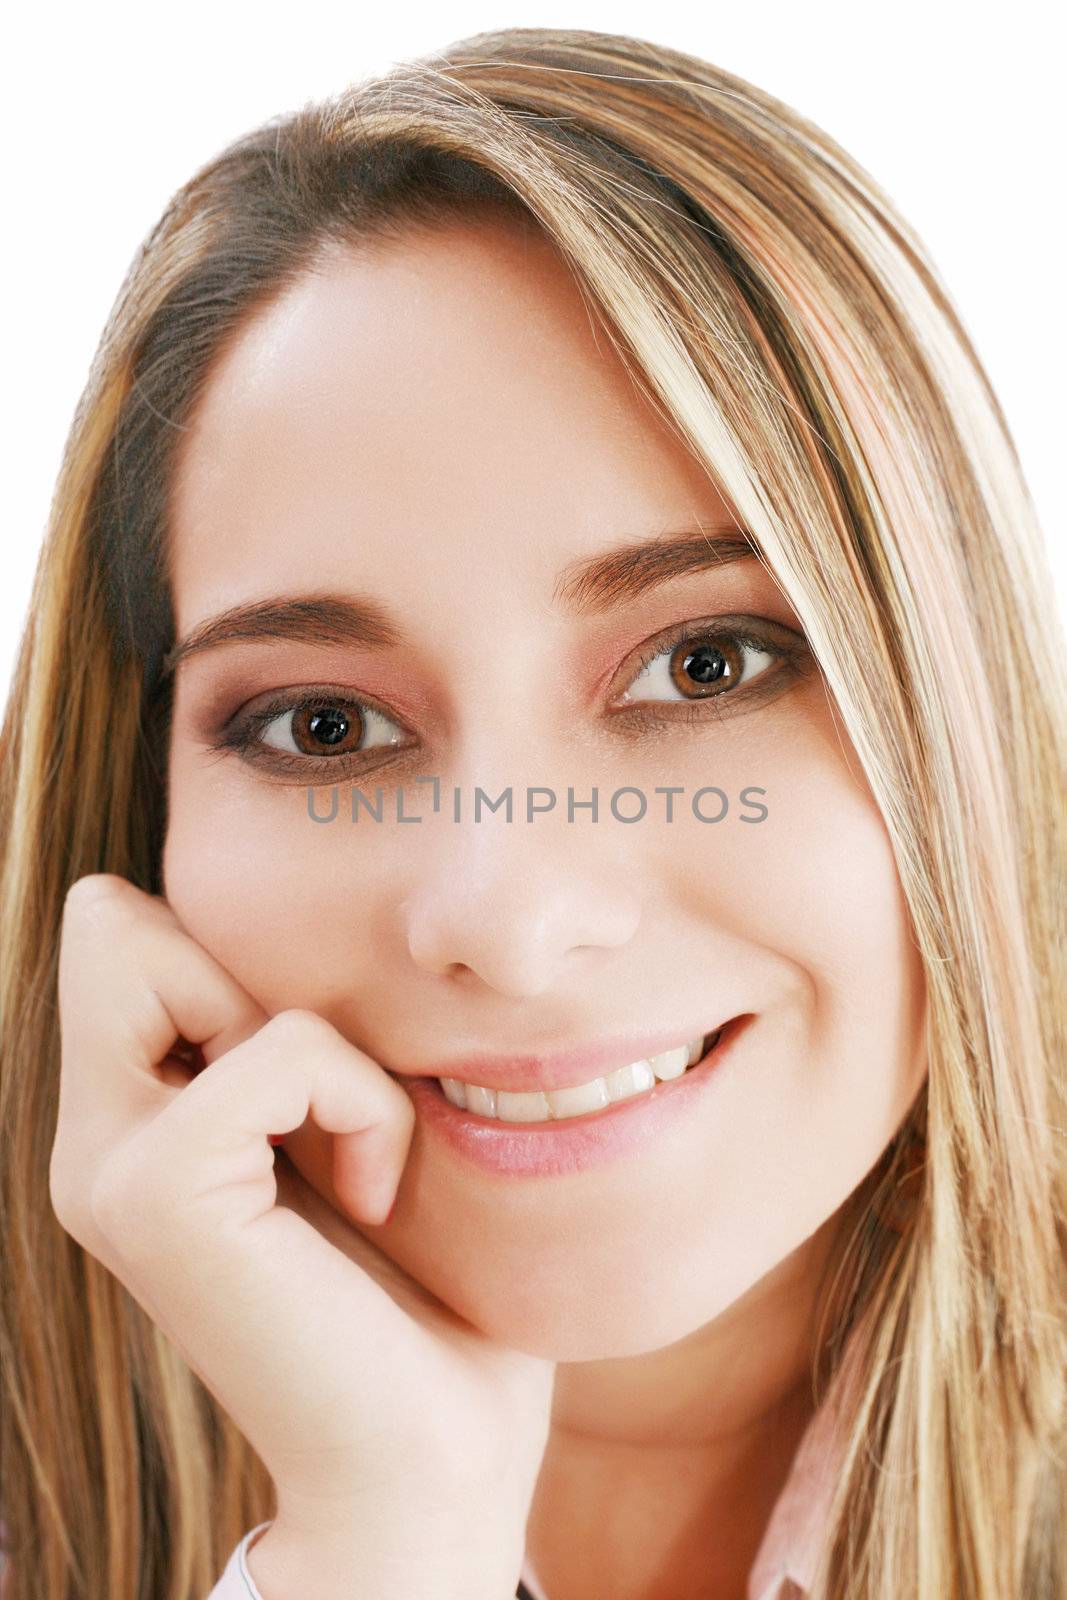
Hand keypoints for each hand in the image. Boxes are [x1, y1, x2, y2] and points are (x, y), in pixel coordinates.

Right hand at [48, 874, 555, 1575]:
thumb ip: (287, 1041)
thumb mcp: (338, 1126)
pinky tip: (376, 1193)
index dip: (230, 960)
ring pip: (159, 950)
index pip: (119, 930)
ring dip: (311, 1042)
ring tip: (347, 1153)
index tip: (312, 1079)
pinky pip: (279, 1047)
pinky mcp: (160, 1194)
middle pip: (110, 923)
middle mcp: (94, 1144)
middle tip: (316, 1106)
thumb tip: (295, 925)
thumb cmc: (420, 1286)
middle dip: (244, 979)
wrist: (433, 1457)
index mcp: (130, 1124)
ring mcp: (112, 1170)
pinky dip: (359, 1102)